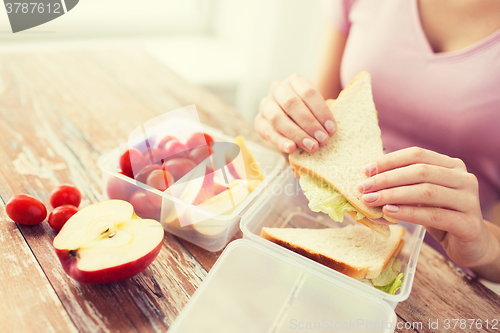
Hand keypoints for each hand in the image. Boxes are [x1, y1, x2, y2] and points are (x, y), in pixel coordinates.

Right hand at [254, 74, 336, 153]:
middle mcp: (277, 89)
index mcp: (295, 80)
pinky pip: (268, 132)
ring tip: (311, 146)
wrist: (289, 120)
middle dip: (309, 123)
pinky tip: (291, 149)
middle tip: (322, 139)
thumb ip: (321, 116)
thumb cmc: (308, 113)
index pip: (308, 92)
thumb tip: (330, 130)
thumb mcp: (316, 108)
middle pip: (292, 104)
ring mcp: (265, 104)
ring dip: (296, 134)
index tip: (332, 129)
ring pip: (277, 118)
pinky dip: (280, 141)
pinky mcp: (258, 121)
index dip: (321, 111)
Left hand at [357, 147, 496, 267]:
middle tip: (363, 187)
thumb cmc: (440, 216)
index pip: (417, 154)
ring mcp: (469, 200)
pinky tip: (389, 213)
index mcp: (452, 165)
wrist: (470, 245)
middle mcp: (464, 178)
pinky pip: (434, 215)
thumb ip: (402, 185)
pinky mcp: (469, 224)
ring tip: (371, 200)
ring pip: (426, 192)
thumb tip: (368, 180)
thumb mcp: (420, 197)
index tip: (366, 170)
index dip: (390, 161)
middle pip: (420, 172)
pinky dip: (408, 213)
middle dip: (387, 179)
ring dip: (393, 195)